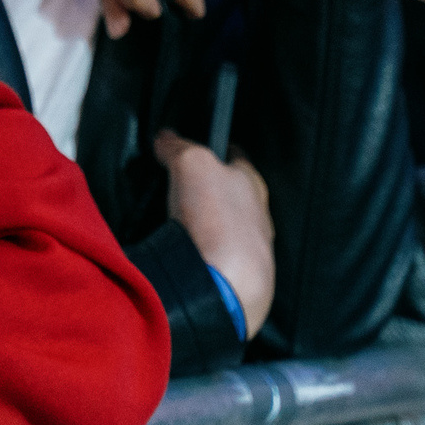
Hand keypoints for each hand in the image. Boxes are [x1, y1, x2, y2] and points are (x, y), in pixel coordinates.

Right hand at [155, 131, 272, 337]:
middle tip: (185, 187)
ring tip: (183, 224)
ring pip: (231, 229)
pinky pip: (221, 258)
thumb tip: (165, 138)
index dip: (219, 149)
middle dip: (214, 190)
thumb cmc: (215, 219)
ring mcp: (253, 252)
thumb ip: (178, 147)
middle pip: (235, 195)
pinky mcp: (240, 279)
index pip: (237, 158)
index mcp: (253, 184)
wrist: (224, 286)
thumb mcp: (191, 165)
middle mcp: (259, 217)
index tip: (204, 147)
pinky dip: (206, 253)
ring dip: (211, 225)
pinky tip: (190, 254)